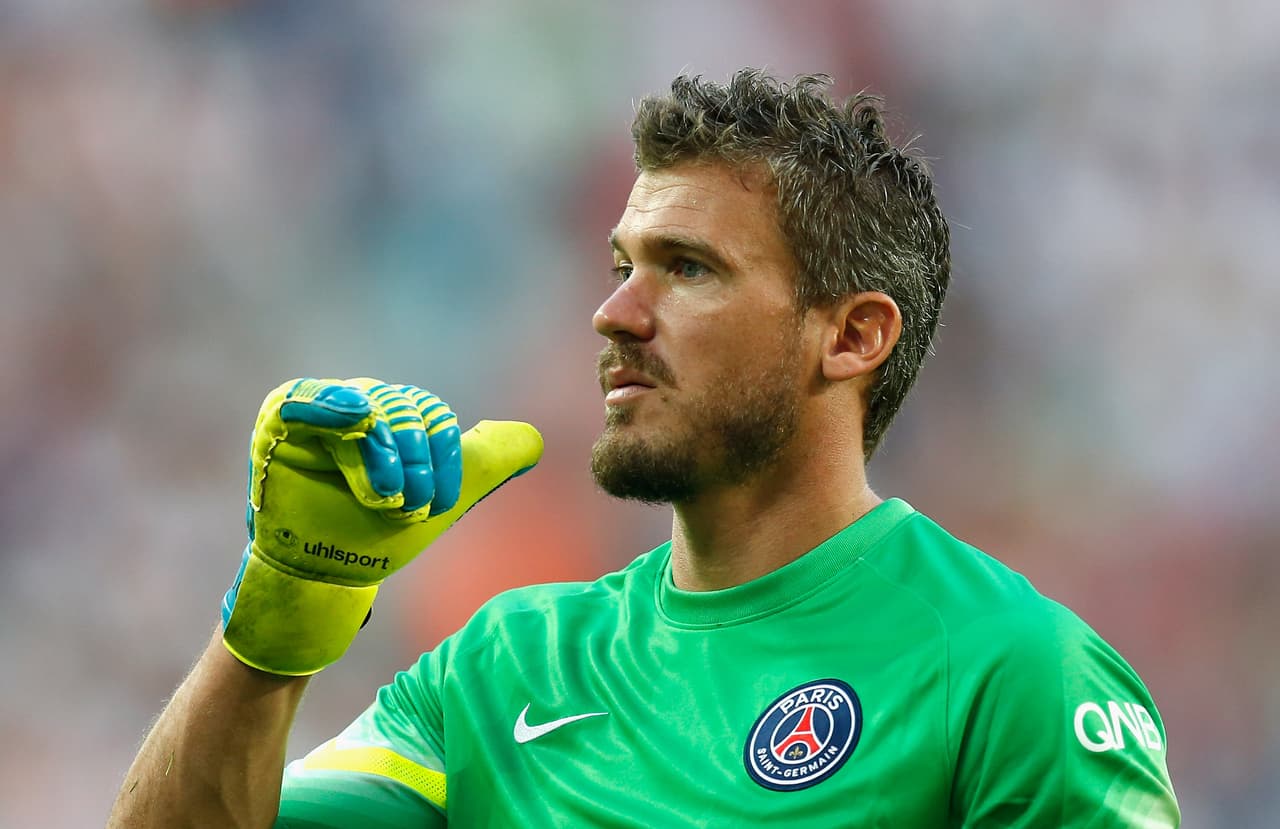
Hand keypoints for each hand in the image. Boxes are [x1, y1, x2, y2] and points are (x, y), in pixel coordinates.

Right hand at [221, 378, 542, 674]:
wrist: (329, 574)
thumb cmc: (380, 534)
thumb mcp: (444, 496)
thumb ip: (488, 461)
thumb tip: (533, 440)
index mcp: (398, 414)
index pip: (432, 416)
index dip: (441, 460)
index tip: (435, 505)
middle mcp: (359, 402)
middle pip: (401, 411)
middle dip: (413, 465)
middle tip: (405, 508)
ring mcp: (319, 408)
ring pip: (365, 411)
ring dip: (381, 456)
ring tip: (380, 499)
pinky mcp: (279, 420)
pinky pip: (304, 399)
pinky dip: (328, 404)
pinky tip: (351, 416)